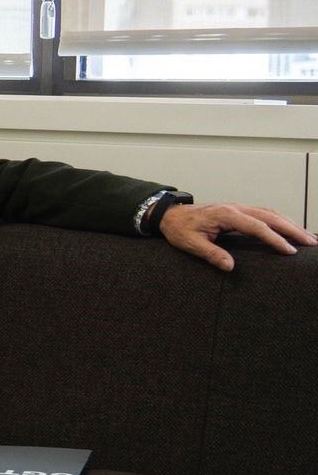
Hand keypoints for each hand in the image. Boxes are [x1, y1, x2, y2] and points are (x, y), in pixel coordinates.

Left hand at [160, 202, 315, 271]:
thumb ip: (211, 254)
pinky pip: (265, 214)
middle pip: (271, 216)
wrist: (170, 215)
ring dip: (290, 224)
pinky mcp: (239, 211)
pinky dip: (281, 221)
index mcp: (225, 214)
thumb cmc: (180, 229)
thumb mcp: (191, 243)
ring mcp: (239, 208)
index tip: (289, 251)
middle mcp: (236, 208)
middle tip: (311, 243)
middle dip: (292, 229)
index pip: (257, 227)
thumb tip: (230, 266)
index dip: (274, 239)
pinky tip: (291, 229)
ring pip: (271, 213)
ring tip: (308, 238)